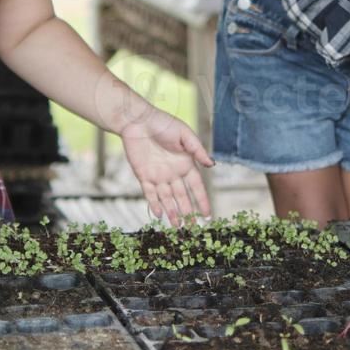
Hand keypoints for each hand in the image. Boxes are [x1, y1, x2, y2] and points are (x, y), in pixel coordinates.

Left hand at [120, 109, 213, 225]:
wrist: (138, 120)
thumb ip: (197, 150)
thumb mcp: (184, 134)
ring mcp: (158, 176)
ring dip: (172, 213)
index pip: (196, 187)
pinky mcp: (144, 175)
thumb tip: (212, 165)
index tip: (208, 216)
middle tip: (192, 229)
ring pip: (167, 199)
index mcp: (186, 164)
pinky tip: (159, 215)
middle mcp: (173, 173)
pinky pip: (150, 193)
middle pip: (182, 197)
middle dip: (188, 213)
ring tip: (177, 227)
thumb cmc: (163, 123)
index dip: (202, 201)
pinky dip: (154, 204)